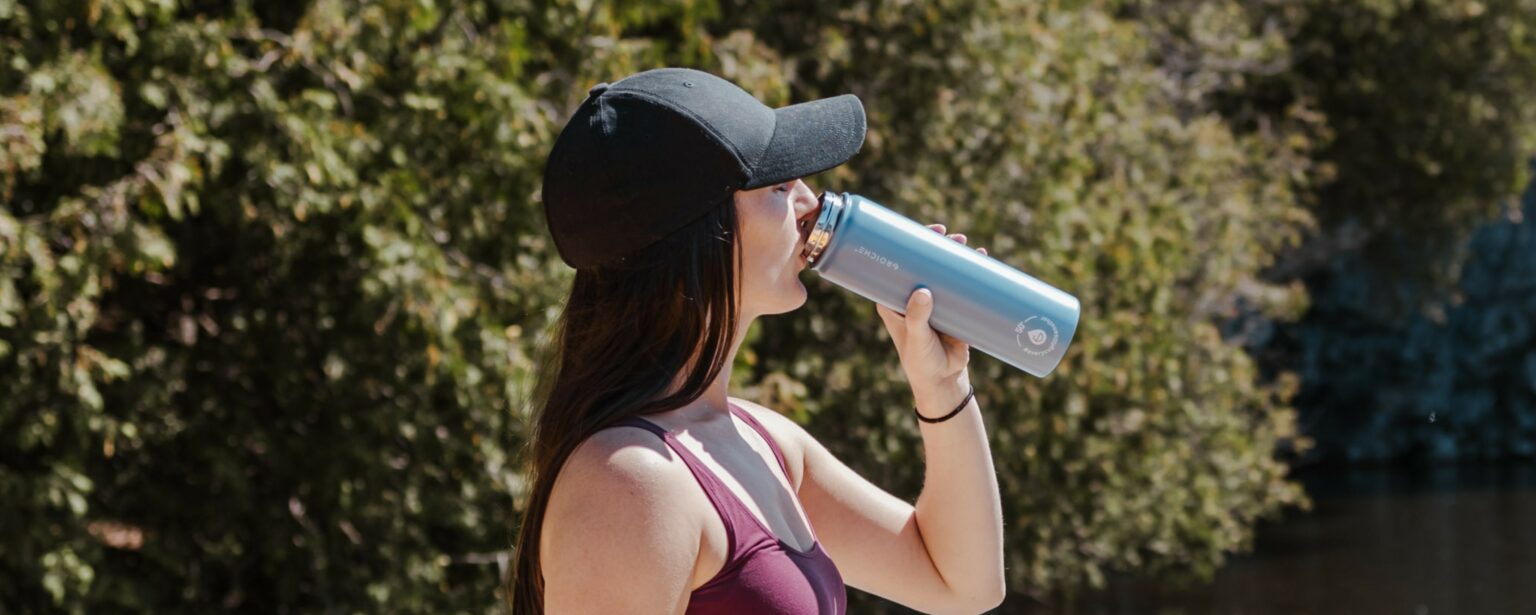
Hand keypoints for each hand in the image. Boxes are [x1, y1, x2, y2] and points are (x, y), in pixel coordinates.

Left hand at [875, 223, 986, 402]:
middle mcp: (914, 297)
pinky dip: (972, 274)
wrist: (943, 382)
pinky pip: (963, 287)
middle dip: (939, 246)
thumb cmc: (920, 361)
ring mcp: (936, 303)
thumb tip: (923, 292)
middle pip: (925, 263)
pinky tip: (983, 261)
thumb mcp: (916, 338)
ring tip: (970, 246)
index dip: (909, 245)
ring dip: (957, 257)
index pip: (898, 265)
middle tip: (953, 237)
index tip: (925, 232)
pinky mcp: (955, 311)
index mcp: (895, 300)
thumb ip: (917, 317)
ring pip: (945, 273)